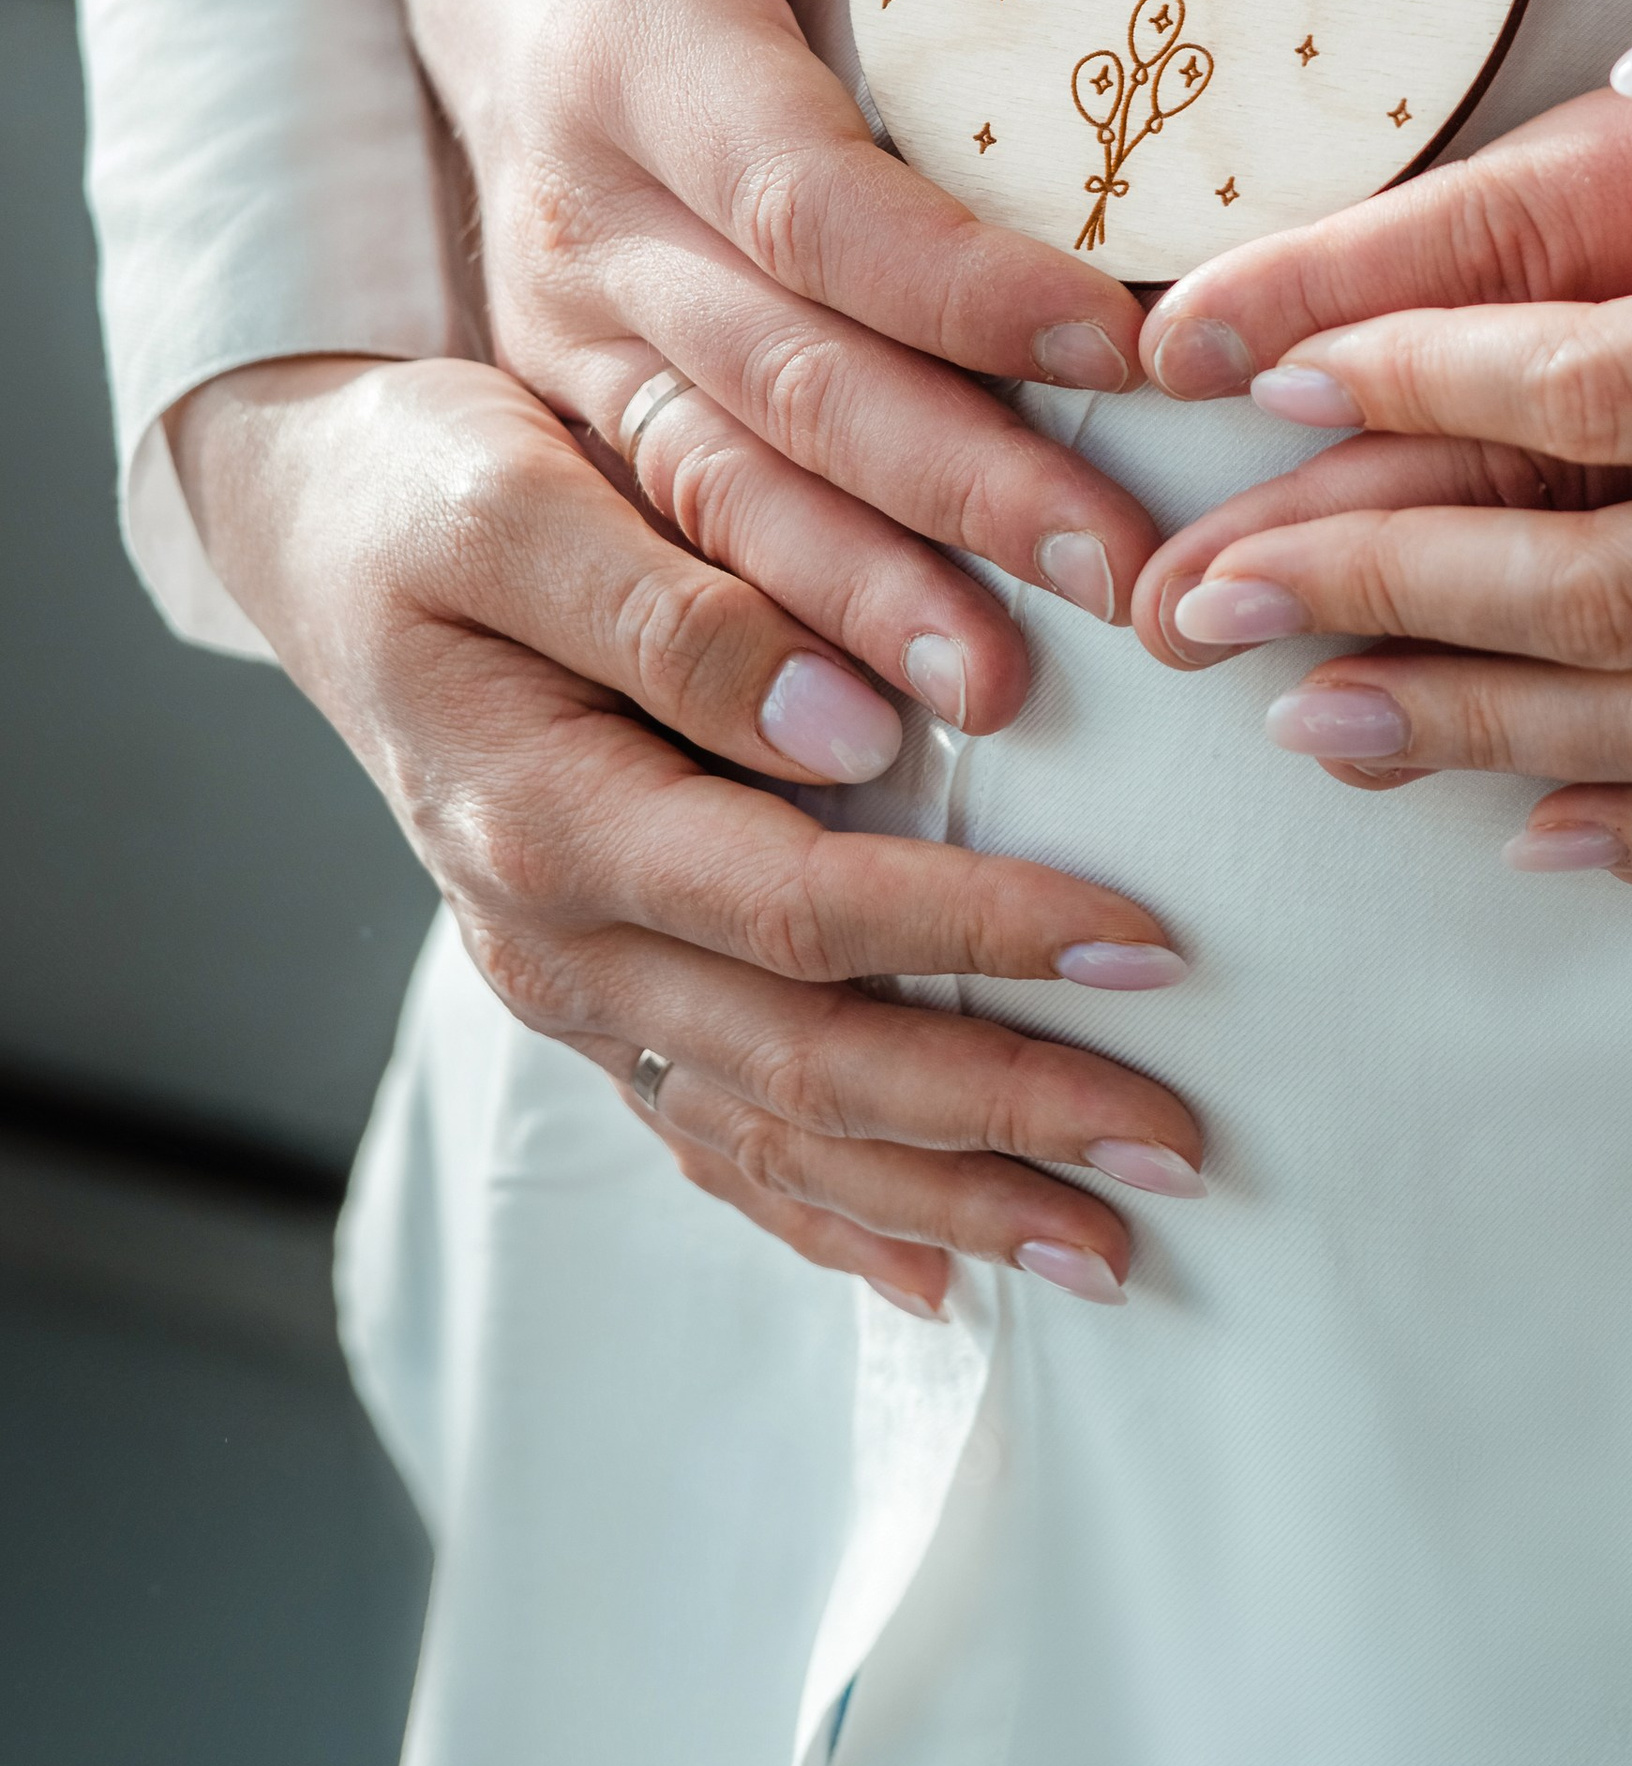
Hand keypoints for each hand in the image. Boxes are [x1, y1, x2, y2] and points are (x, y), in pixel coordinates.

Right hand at [173, 356, 1201, 1308]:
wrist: (320, 528)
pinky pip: (712, 1141)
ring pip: (771, 1136)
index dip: (977, 934)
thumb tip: (850, 723)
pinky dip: (828, 1216)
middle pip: (804, 1065)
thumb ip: (680, 620)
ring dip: (946, 1201)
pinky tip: (941, 1275)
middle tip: (1179, 1147)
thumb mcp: (518, 505)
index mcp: (549, 819)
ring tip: (1110, 1247)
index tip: (1146, 940)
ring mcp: (571, 987)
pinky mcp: (591, 996)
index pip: (801, 910)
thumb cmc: (430, 490)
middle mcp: (557, 940)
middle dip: (1003, 1117)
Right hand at [394, 0, 1165, 735]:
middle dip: (954, 488)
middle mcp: (584, 195)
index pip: (811, 197)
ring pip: (713, 478)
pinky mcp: (570, 368)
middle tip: (1129, 580)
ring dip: (864, 594)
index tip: (1127, 338)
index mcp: (644, 37)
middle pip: (780, 375)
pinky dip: (773, 613)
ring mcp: (560, 303)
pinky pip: (669, 512)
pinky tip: (888, 712)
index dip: (964, 281)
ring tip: (1016, 700)